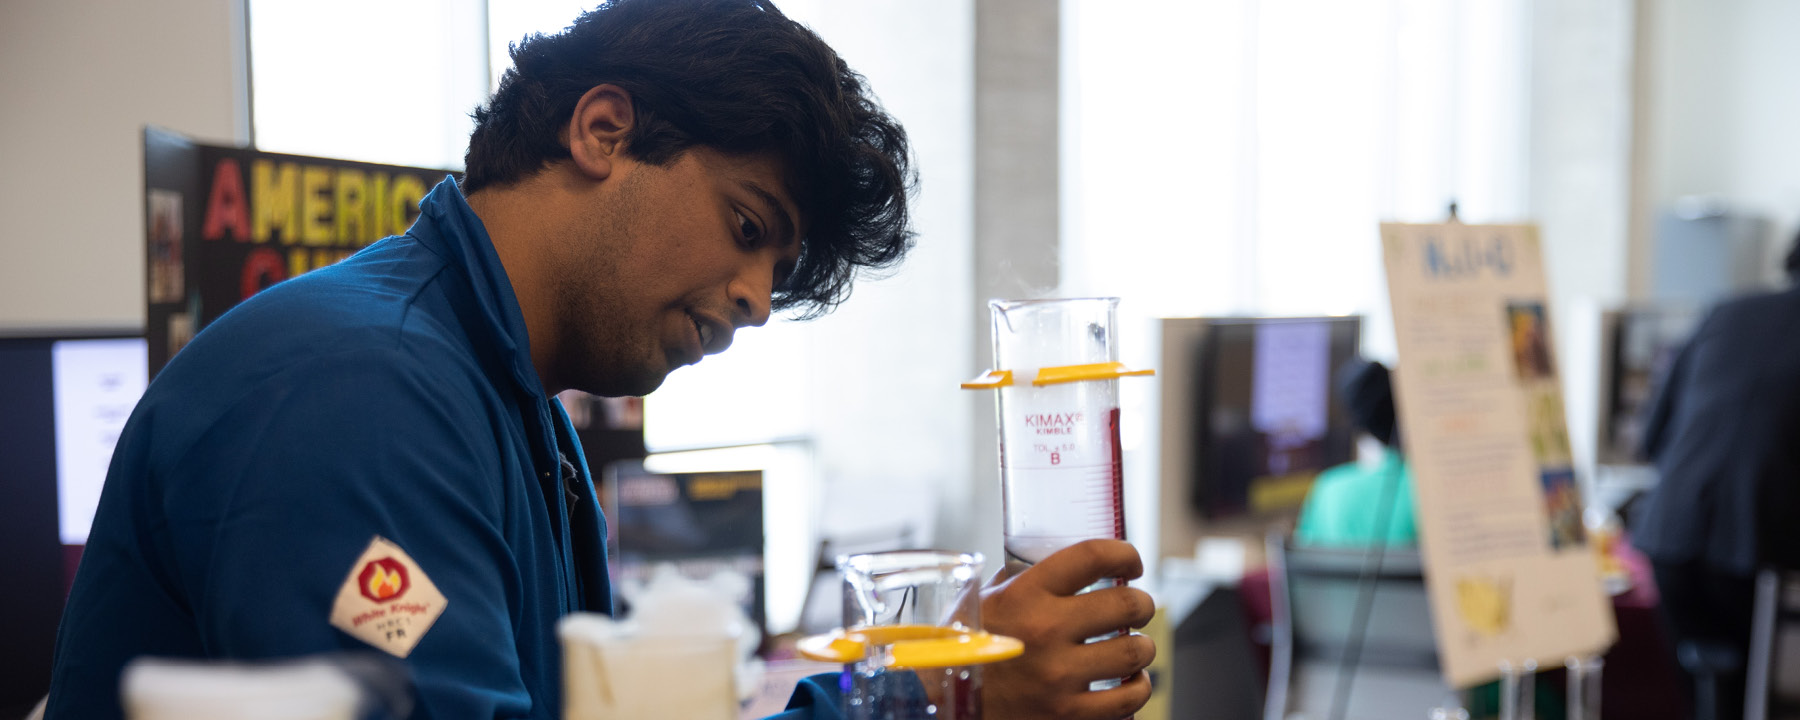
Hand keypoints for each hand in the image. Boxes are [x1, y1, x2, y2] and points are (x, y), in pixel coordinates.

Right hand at [979, 539, 1156, 719]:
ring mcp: (1058, 676)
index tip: (1131, 564)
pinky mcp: (1067, 714)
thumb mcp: (985, 599)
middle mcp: (1044, 631)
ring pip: (1135, 652)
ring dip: (1143, 647)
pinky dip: (1137, 688)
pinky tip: (1129, 681)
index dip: (1124, 555)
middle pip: (1126, 605)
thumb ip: (1023, 578)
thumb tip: (1061, 562)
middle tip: (1137, 608)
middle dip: (1141, 604)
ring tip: (1134, 647)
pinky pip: (1128, 699)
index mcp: (1025, 594)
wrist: (941, 700)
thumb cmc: (965, 644)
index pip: (1093, 557)